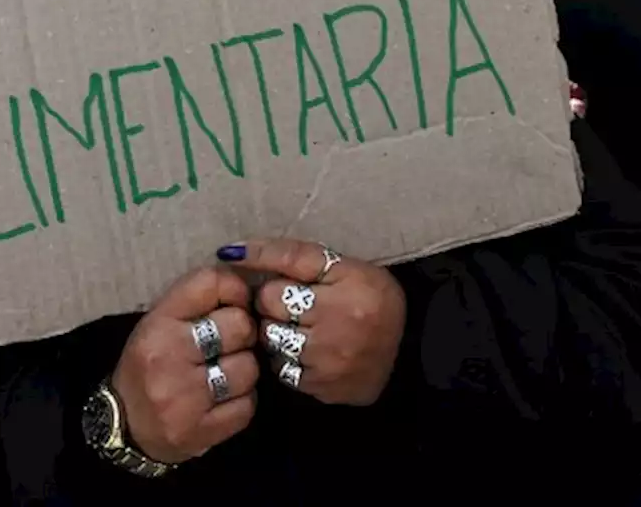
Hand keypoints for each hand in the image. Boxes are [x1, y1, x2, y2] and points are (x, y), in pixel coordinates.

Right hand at [112, 267, 258, 463]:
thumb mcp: (159, 322)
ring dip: (244, 371)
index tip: (236, 302)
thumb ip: (197, 301)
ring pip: (248, 368)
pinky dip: (242, 402)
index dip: (234, 289)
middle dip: (243, 334)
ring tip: (225, 375)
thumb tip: (246, 284)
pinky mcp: (202, 430)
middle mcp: (169, 356)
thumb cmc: (148, 366)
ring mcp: (186, 397)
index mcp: (158, 323)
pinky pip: (247, 405)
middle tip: (230, 344)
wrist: (123, 428)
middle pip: (240, 325)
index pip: (211, 283)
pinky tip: (223, 401)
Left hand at [221, 239, 405, 405]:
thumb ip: (292, 255)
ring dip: (276, 332)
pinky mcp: (322, 388)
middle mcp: (338, 327)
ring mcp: (329, 364)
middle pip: (270, 309)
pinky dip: (286, 358)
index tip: (255, 270)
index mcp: (349, 288)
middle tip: (292, 304)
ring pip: (270, 340)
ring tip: (298, 327)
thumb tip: (230, 251)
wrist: (410, 349)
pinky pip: (281, 369)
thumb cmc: (372, 297)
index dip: (269, 276)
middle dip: (273, 304)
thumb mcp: (344, 265)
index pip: (279, 279)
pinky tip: (305, 351)